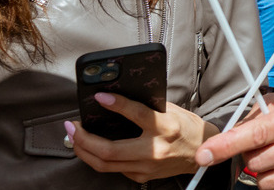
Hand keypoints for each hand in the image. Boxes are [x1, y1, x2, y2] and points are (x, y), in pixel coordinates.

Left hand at [66, 93, 219, 182]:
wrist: (201, 153)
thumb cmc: (187, 128)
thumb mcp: (172, 110)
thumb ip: (146, 107)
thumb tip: (117, 99)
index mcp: (167, 127)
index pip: (138, 115)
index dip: (116, 104)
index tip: (99, 96)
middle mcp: (156, 150)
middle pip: (109, 150)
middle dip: (83, 139)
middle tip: (72, 126)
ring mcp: (147, 166)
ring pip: (105, 164)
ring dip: (83, 151)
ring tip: (74, 137)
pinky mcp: (142, 176)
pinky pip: (113, 168)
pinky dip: (97, 157)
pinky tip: (90, 147)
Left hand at [195, 84, 273, 189]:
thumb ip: (252, 119)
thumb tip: (223, 142)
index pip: (257, 136)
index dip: (227, 146)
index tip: (205, 155)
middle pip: (258, 163)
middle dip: (248, 156)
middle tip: (257, 144)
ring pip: (268, 182)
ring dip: (261, 171)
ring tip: (272, 154)